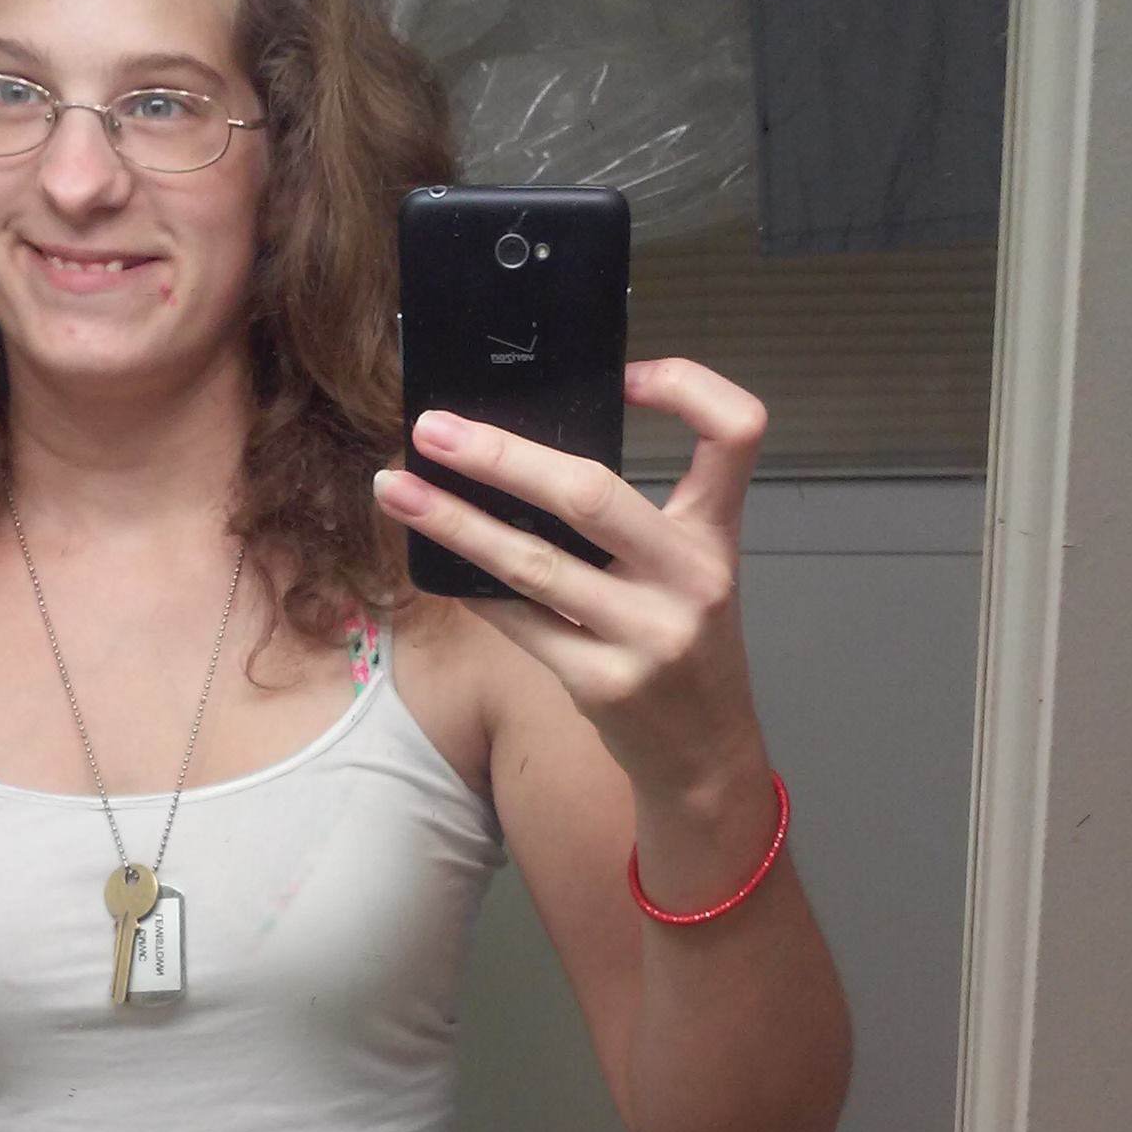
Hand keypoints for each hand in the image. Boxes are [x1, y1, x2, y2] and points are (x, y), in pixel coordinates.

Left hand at [372, 357, 770, 805]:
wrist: (704, 757)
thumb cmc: (682, 650)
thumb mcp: (687, 575)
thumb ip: (632, 522)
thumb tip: (517, 460)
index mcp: (717, 535)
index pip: (736, 431)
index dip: (687, 385)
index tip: (626, 374)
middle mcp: (691, 578)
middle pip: (590, 492)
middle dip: (499, 456)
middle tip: (433, 428)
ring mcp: (646, 634)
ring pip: (531, 562)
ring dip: (453, 521)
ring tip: (396, 488)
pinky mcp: (601, 683)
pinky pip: (516, 620)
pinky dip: (468, 585)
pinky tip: (430, 560)